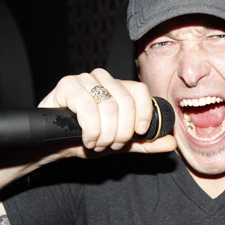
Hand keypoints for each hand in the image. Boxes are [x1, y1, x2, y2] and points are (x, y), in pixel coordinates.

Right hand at [39, 68, 176, 157]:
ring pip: (109, 107)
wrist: (53, 145)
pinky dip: (91, 131)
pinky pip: (88, 108)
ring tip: (98, 143)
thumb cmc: (84, 140)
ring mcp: (84, 79)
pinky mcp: (67, 85)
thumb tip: (171, 142)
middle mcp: (102, 78)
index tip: (137, 132)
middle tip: (112, 144)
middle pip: (126, 102)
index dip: (142, 114)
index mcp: (117, 87)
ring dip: (105, 134)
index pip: (141, 91)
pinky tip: (88, 140)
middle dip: (122, 132)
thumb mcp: (120, 144)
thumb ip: (145, 142)